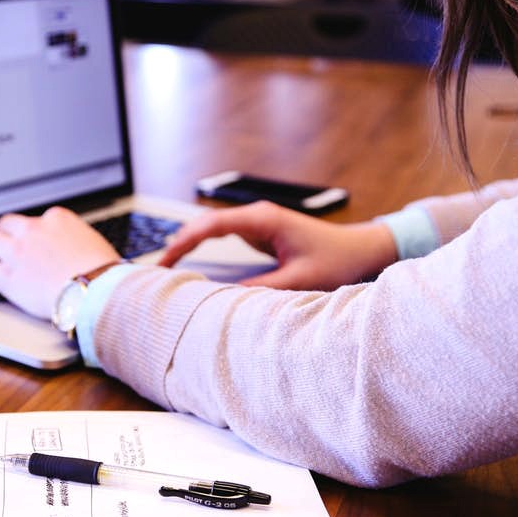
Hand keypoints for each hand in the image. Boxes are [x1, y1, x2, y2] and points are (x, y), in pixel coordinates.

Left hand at [0, 207, 120, 318]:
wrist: (96, 291)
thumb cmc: (104, 273)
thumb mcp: (94, 243)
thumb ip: (78, 241)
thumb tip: (79, 249)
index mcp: (57, 219)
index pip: (37, 219)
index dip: (33, 232)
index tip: (33, 241)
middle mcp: (34, 230)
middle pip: (7, 223)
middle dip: (5, 234)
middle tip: (5, 245)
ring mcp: (18, 253)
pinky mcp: (7, 277)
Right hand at [159, 201, 397, 290]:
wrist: (361, 249)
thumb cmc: (337, 261)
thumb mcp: (299, 280)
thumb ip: (261, 289)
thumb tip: (223, 300)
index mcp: (263, 220)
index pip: (211, 225)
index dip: (183, 242)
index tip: (164, 262)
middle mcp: (257, 216)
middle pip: (204, 224)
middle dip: (178, 243)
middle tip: (155, 270)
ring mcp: (258, 222)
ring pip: (211, 229)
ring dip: (188, 245)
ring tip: (165, 268)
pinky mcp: (260, 232)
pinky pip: (223, 236)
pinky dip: (203, 248)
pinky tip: (189, 263)